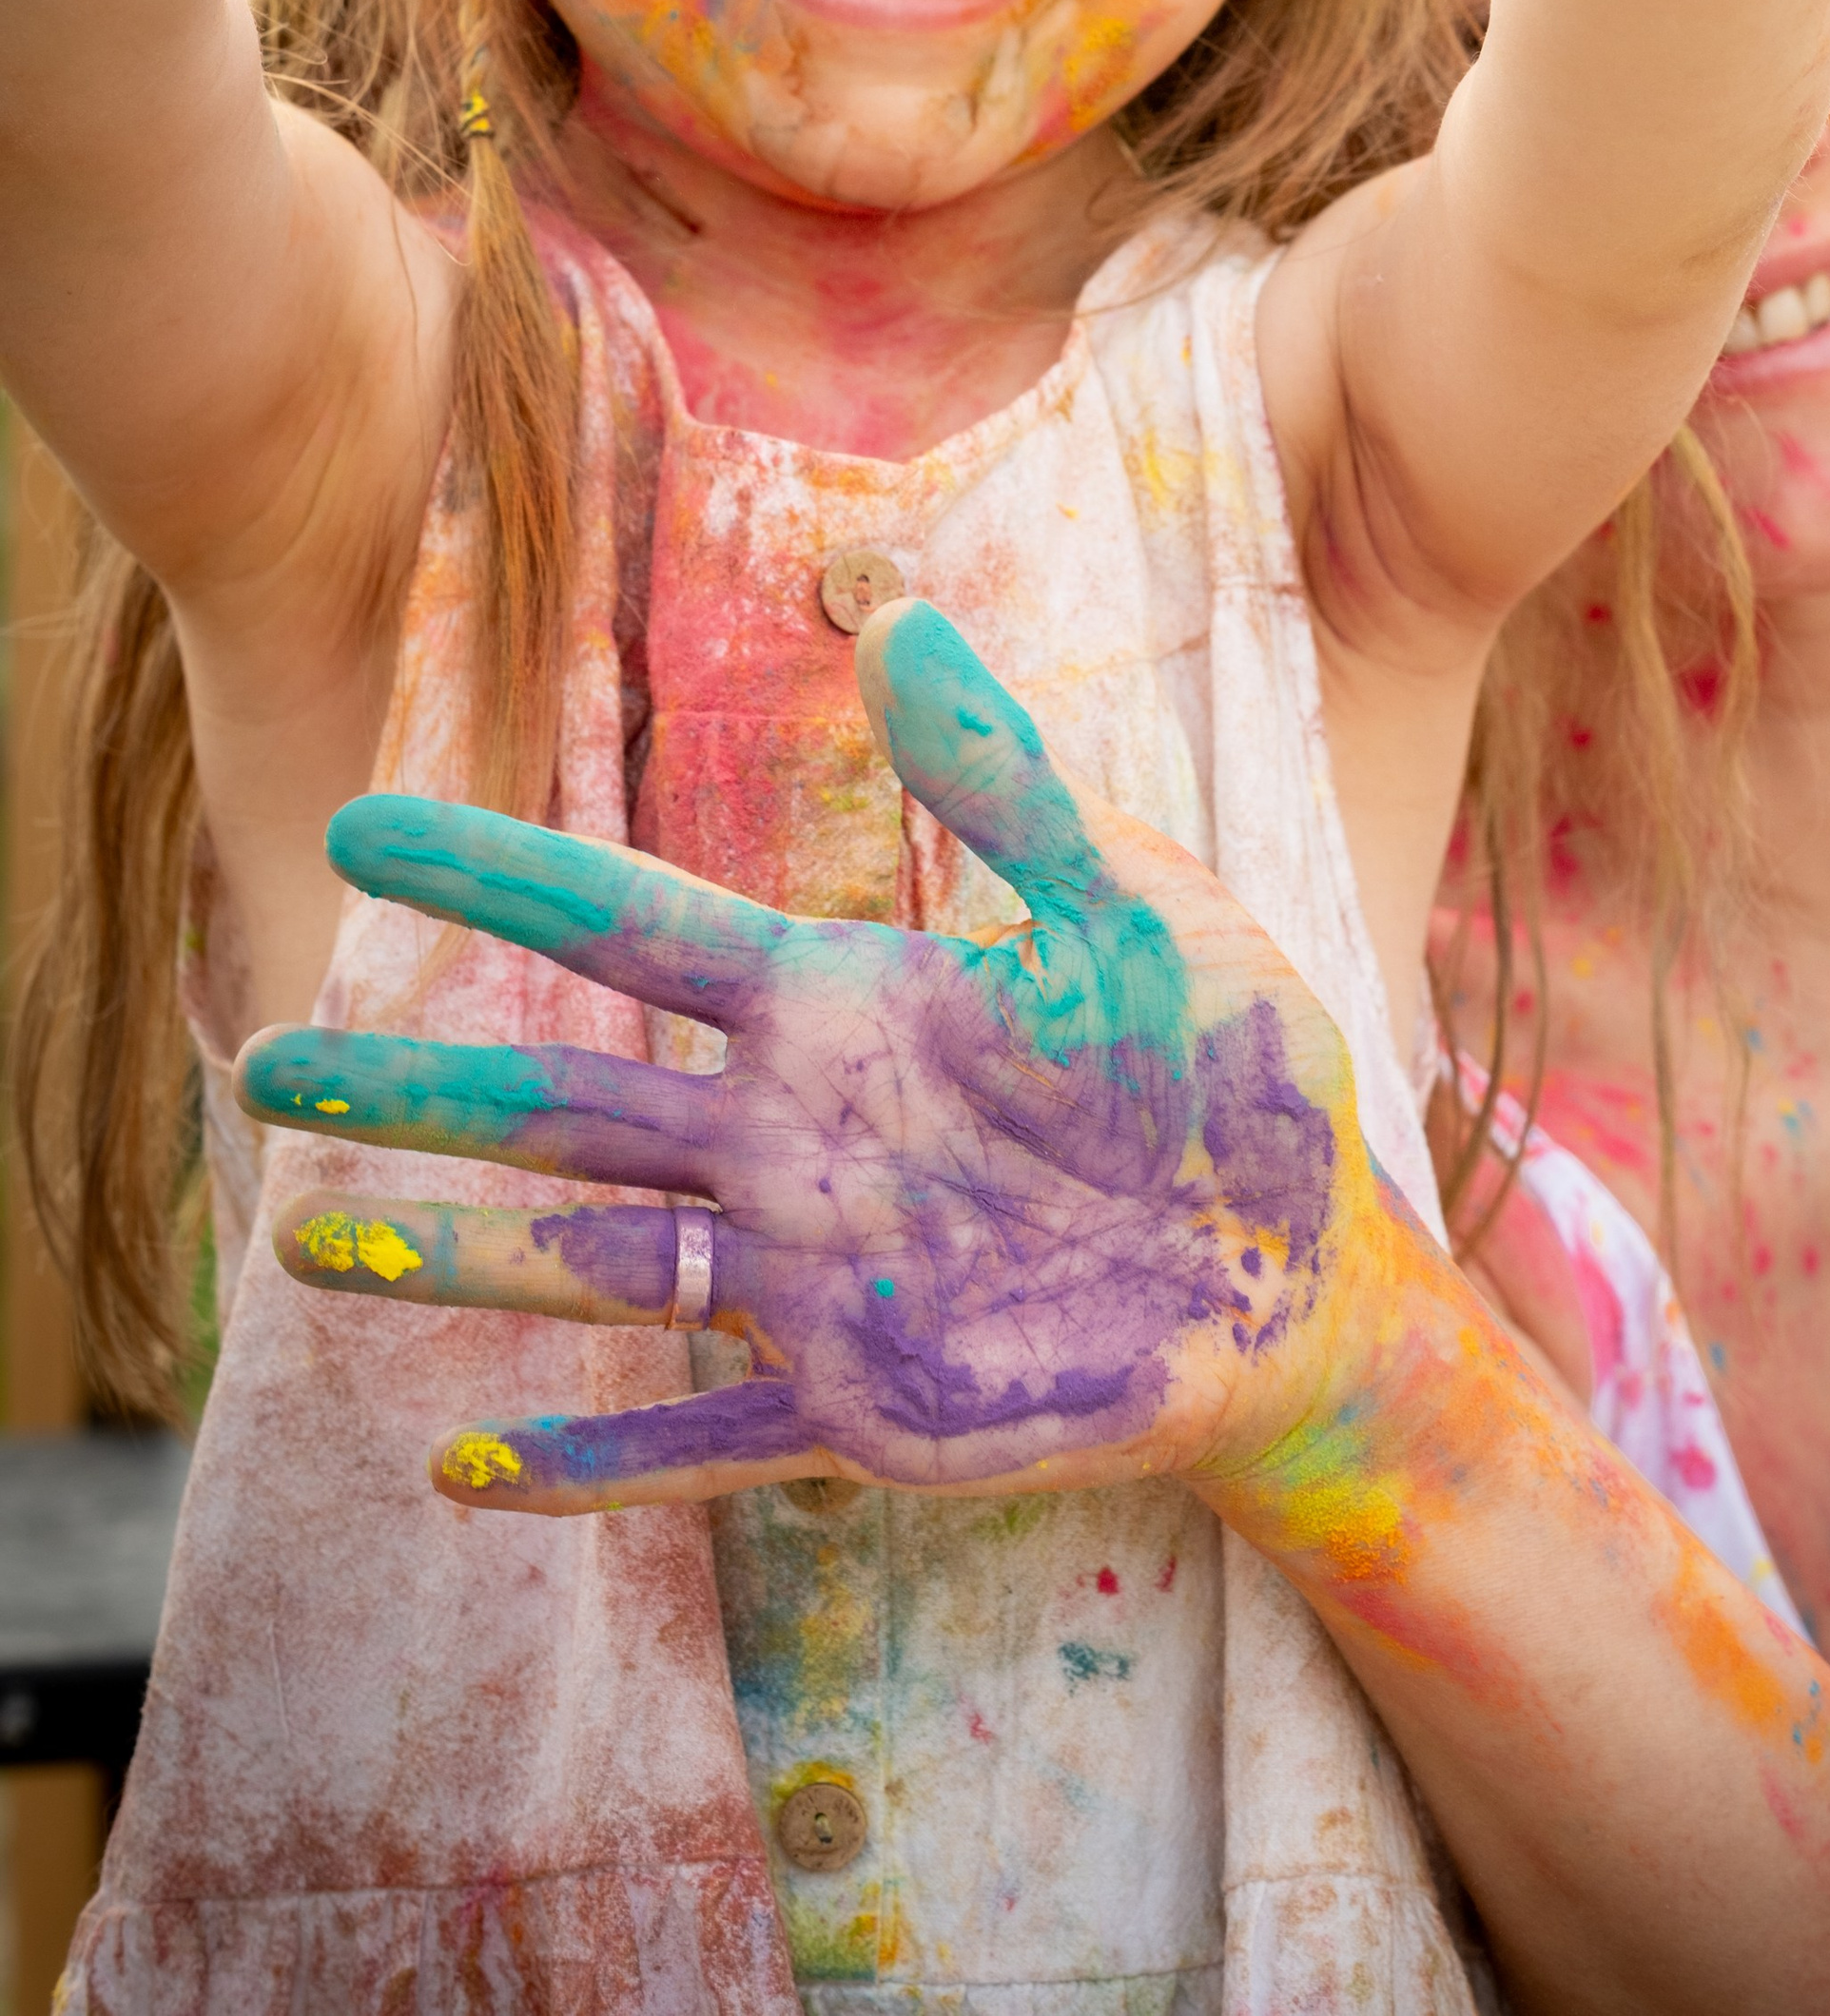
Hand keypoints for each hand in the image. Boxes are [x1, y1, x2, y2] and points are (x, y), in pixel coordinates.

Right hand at [240, 600, 1388, 1510]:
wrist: (1311, 1270)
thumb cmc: (1227, 1072)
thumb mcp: (1131, 910)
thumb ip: (1005, 782)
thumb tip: (896, 613)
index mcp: (844, 1007)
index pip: (635, 929)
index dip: (498, 879)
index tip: (363, 827)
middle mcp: (798, 1141)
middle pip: (570, 1106)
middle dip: (420, 1087)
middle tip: (264, 1066)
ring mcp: (819, 1284)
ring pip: (598, 1269)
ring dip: (457, 1267)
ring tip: (307, 1249)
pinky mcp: (868, 1414)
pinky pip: (701, 1443)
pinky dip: (595, 1464)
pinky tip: (473, 1470)